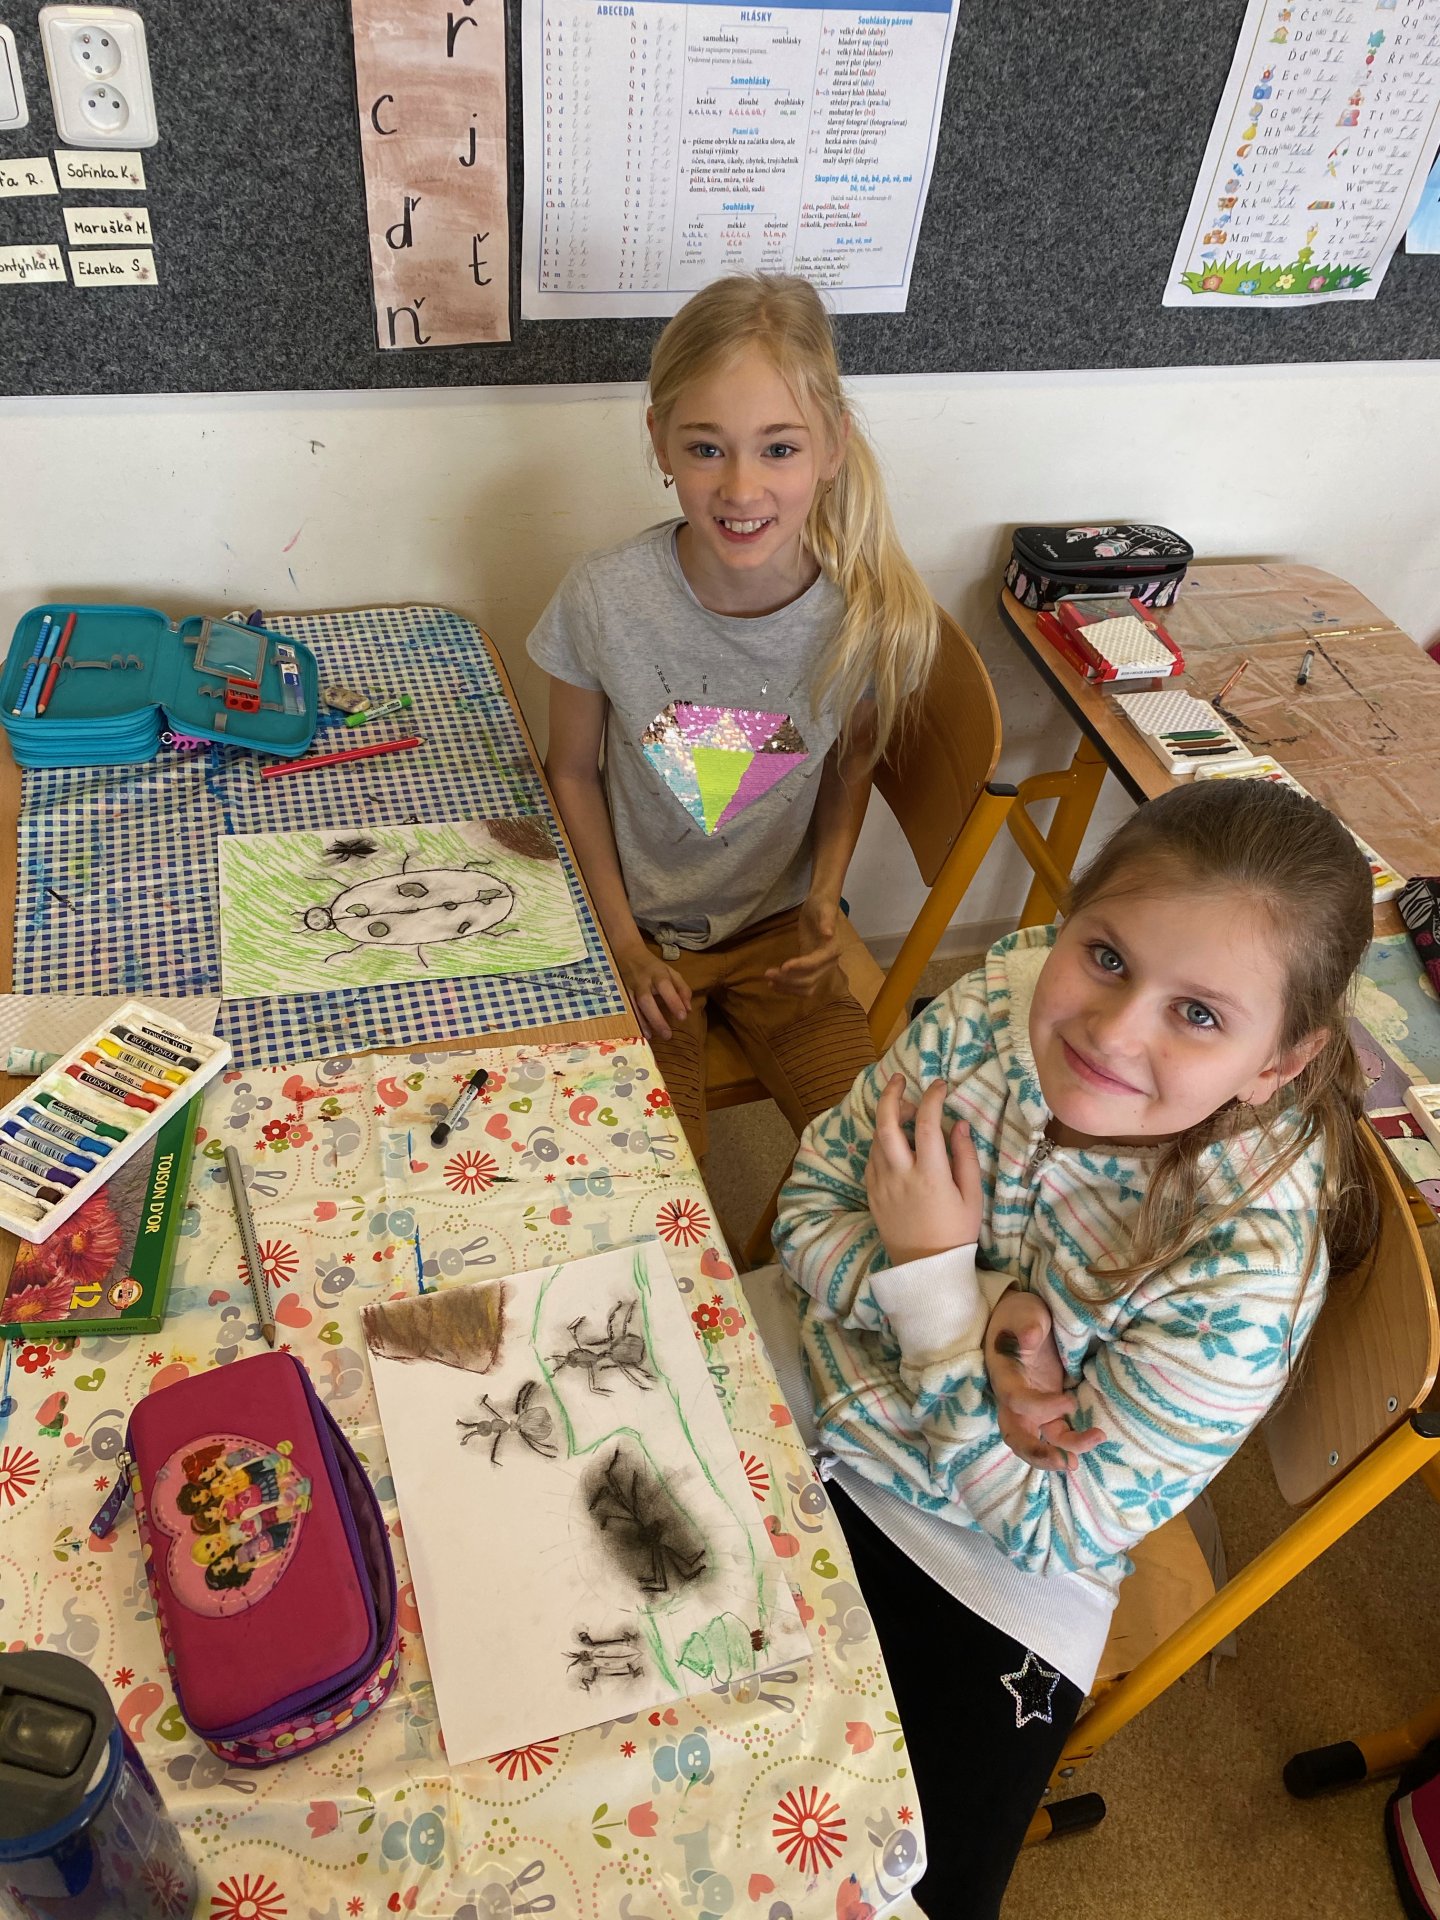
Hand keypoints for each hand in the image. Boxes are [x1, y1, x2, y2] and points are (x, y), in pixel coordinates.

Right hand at [616, 944, 691, 1043]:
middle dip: (656, 1018)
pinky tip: (638, 1032)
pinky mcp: (619, 994)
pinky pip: (625, 1009)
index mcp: (657, 974)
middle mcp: (642, 981)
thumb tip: (688, 1009)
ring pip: (633, 1006)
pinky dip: (631, 1021)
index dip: (673, 1001)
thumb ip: (682, 989)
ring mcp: (628, 988)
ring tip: (651, 1037)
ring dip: (641, 1022)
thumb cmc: (653, 966)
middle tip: (668, 1035)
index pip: (665, 987)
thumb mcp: (671, 972)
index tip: (682, 1017)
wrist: (627, 953)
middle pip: (646, 1000)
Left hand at [765, 895, 843, 1000]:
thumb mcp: (824, 909)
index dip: (800, 966)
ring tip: (769, 982)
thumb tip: (828, 933)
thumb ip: (827, 920)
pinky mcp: (812, 969)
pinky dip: (789, 988)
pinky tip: (774, 984)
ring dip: (788, 988)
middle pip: (810, 980)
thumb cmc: (822, 906)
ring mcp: (821, 968)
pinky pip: (802, 985)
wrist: (821, 907)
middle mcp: (830, 963)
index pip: (815, 963)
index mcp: (833, 950)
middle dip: (789, 979)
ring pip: (806, 987)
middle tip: (767, 973)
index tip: (783, 966)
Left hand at [865, 1075, 981, 1267]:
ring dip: (887, 1120)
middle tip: (899, 1080)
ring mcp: (882, 1184)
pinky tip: (894, 1143)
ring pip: (875, 1140)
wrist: (926, 1268)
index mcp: (930, 1175)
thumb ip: (965, 1157)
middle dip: (891, 1096)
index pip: (928, 1124)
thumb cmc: (955, 1233)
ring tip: (906, 1114)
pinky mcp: (872, 1194)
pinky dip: (881, 1143)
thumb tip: (959, 1125)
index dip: (933, 1098)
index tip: (940, 1085)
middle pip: (886, 1124)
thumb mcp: (971, 1196)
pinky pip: (871, 1159)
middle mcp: (900, 1175)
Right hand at [984, 1289, 1106, 1471]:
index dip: (1042, 1407)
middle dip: (1038, 1453)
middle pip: (1016, 1435)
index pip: (1016, 1400)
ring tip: (1084, 1457)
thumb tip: (1031, 1337)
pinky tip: (1092, 1440)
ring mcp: (1031, 1406)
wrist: (1024, 1320)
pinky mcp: (1048, 1409)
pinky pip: (1055, 1433)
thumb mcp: (1023, 1312)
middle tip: (1064, 1462)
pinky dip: (1070, 1443)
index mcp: (1004, 1375)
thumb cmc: (1021, 1315)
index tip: (1069, 1401)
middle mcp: (1014, 1398)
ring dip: (1059, 1453)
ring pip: (1037, 1440)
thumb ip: (1027, 1323)